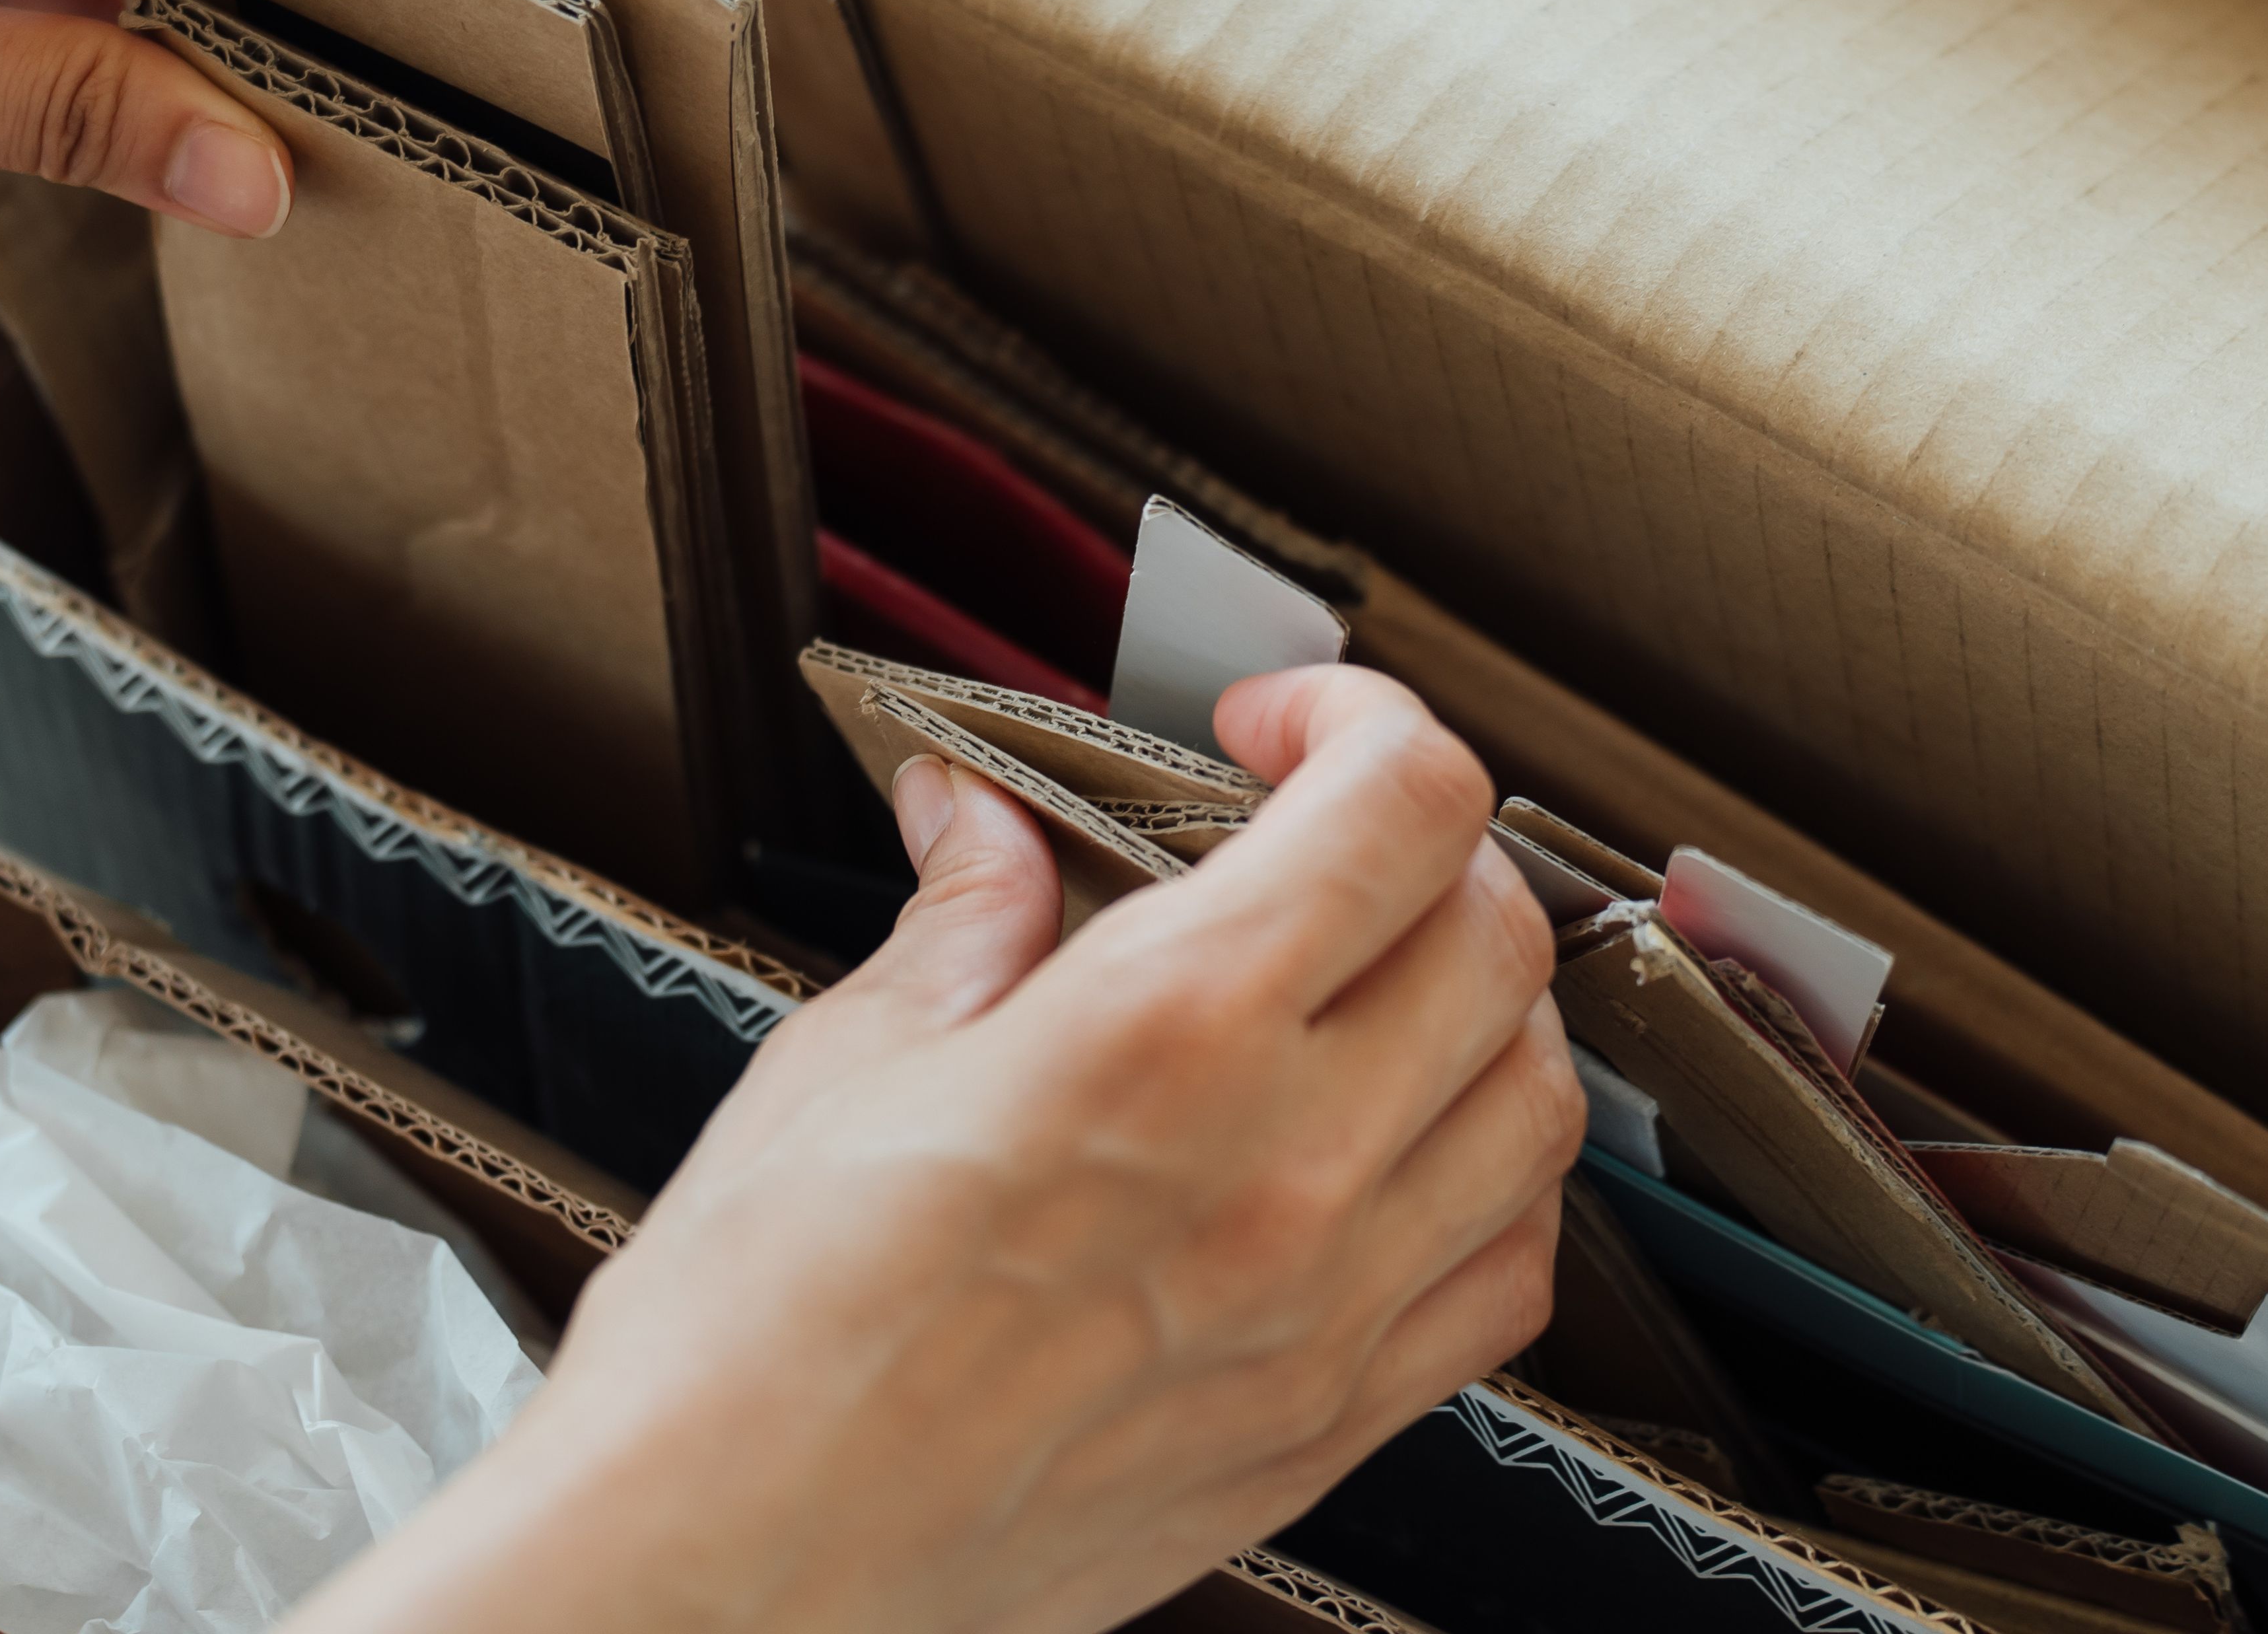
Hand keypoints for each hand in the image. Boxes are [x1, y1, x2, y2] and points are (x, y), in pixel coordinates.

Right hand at [310, 666, 1581, 1633]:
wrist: (728, 1580)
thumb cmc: (754, 1351)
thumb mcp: (838, 1066)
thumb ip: (961, 921)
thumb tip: (980, 825)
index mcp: (1163, 1038)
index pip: (1400, 809)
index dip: (1358, 720)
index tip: (1277, 731)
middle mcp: (1283, 1170)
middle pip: (1496, 935)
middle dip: (1424, 843)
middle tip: (1319, 838)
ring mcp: (1325, 1314)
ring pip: (1539, 1104)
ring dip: (1486, 1007)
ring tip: (1383, 983)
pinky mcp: (1325, 1429)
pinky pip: (1507, 1281)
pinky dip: (1494, 1187)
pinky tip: (1406, 1156)